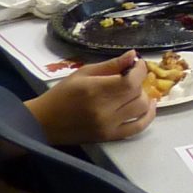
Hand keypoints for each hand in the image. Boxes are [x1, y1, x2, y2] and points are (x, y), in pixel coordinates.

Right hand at [29, 53, 155, 146]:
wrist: (44, 122)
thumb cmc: (61, 94)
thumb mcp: (83, 73)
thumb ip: (110, 65)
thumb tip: (134, 55)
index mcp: (96, 90)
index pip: (131, 80)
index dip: (140, 70)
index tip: (137, 65)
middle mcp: (104, 110)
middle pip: (138, 94)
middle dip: (140, 82)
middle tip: (131, 77)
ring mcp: (108, 126)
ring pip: (141, 109)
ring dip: (143, 97)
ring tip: (135, 91)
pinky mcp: (110, 136)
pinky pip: (138, 128)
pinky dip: (148, 117)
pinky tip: (148, 107)